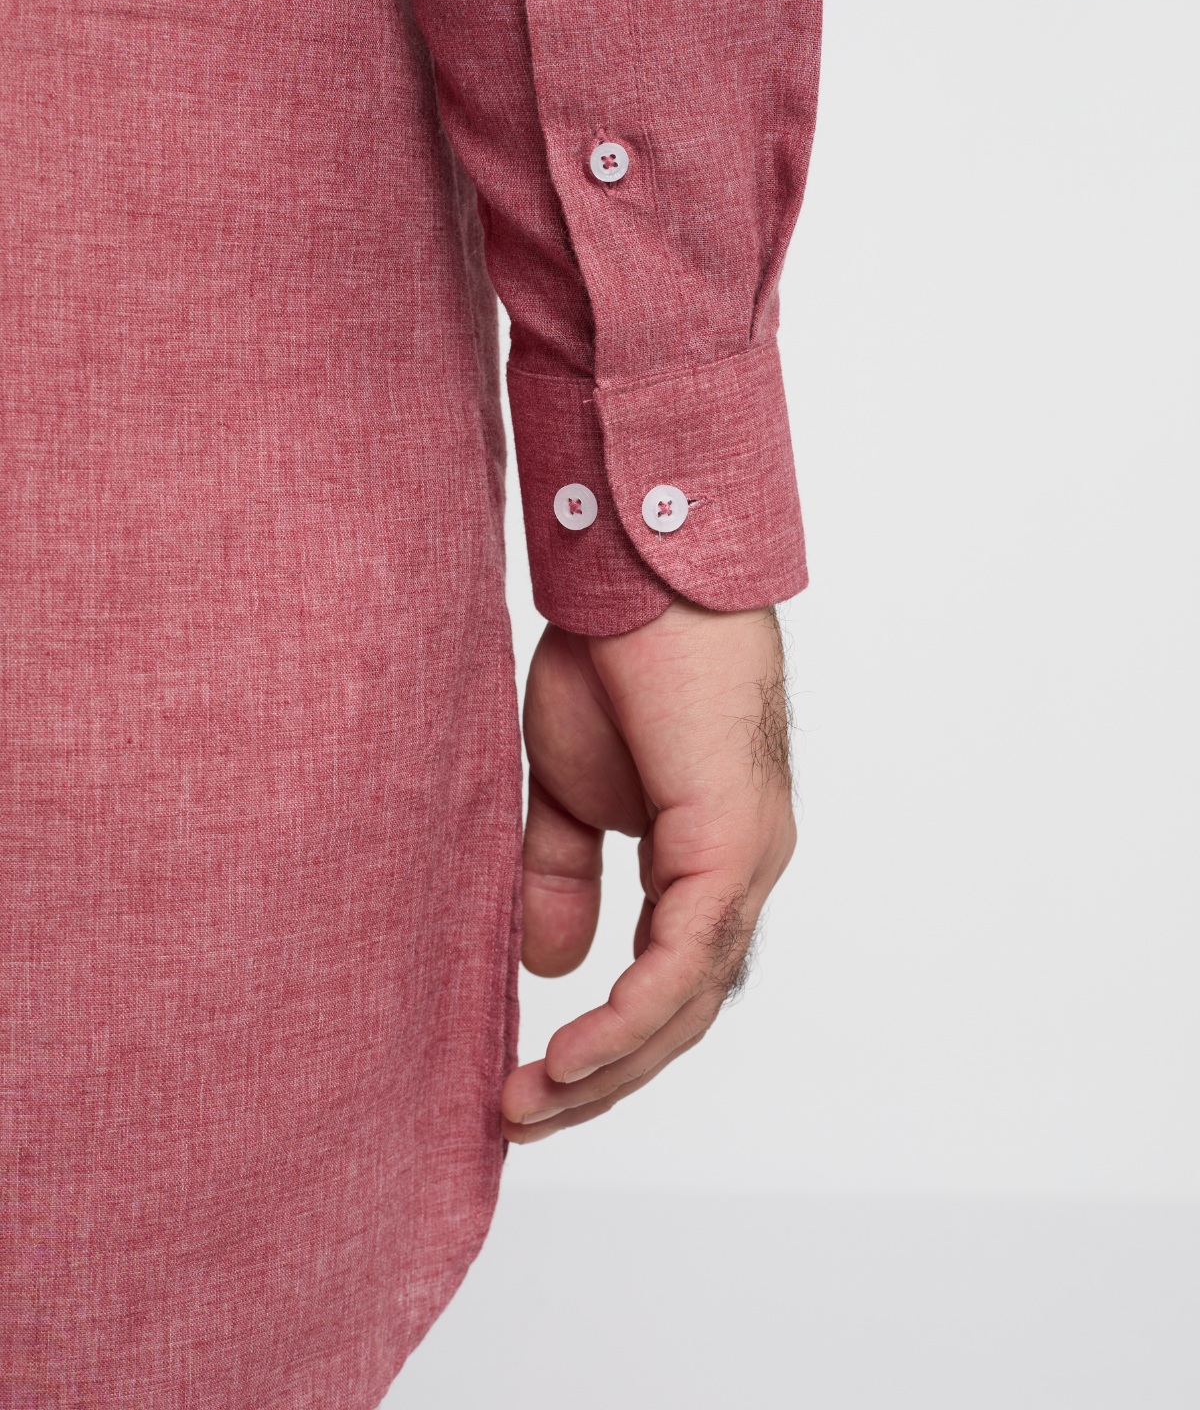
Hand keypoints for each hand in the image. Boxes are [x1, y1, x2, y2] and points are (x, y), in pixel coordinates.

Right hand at [500, 597, 795, 1142]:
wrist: (639, 577)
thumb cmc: (616, 664)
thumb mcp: (568, 794)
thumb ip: (564, 877)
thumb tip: (554, 969)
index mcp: (706, 860)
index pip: (667, 982)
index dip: (605, 1043)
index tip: (531, 1081)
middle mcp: (740, 872)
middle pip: (683, 1011)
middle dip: (604, 1078)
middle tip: (523, 1118)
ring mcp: (744, 861)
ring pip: (688, 1000)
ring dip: (611, 1066)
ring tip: (533, 1104)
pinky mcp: (729, 840)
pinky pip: (685, 958)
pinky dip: (630, 1016)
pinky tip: (575, 1056)